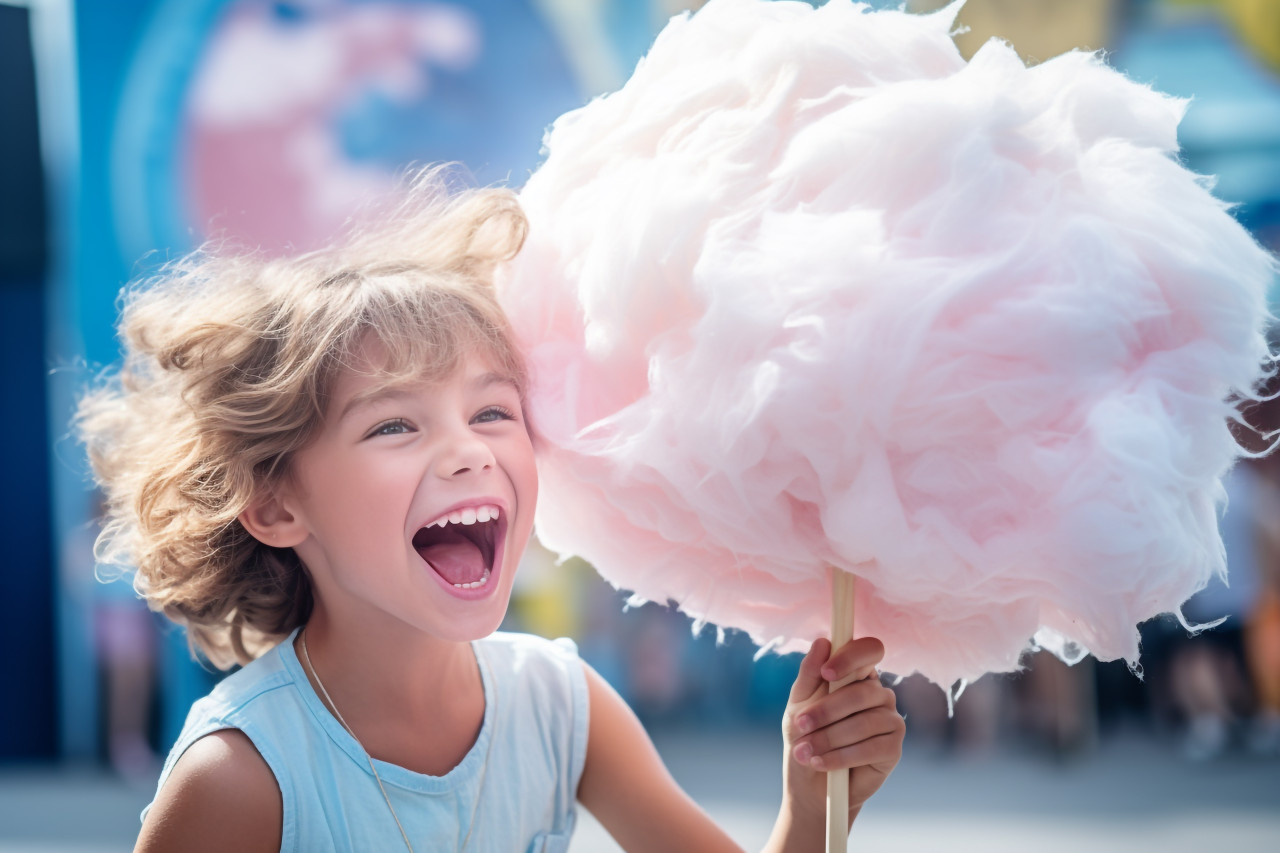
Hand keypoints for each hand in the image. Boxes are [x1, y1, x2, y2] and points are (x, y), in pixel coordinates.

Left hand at [781, 637, 904, 828]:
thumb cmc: (805, 735)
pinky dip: (841, 756)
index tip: (827, 673)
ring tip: (804, 751)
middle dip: (827, 710)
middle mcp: (878, 693)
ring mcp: (890, 720)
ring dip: (829, 737)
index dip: (852, 657)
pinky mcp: (893, 748)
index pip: (870, 650)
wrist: (809, 782)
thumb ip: (810, 673)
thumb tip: (823, 642)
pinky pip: (872, 747)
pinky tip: (820, 763)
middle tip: (800, 724)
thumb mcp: (798, 703)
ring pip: (866, 721)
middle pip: (863, 691)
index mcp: (858, 674)